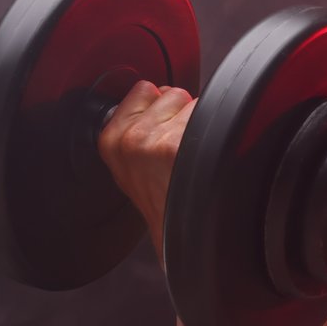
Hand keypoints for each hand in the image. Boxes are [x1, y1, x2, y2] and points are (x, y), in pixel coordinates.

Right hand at [96, 80, 196, 239]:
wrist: (178, 236)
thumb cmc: (162, 202)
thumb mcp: (129, 164)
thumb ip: (134, 127)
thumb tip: (157, 96)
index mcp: (111, 139)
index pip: (144, 89)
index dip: (161, 106)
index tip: (164, 128)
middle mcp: (130, 139)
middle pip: (172, 93)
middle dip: (181, 114)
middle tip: (179, 149)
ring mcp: (154, 142)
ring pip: (193, 104)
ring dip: (199, 125)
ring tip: (192, 155)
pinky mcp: (179, 147)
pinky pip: (210, 118)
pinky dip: (216, 134)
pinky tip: (204, 158)